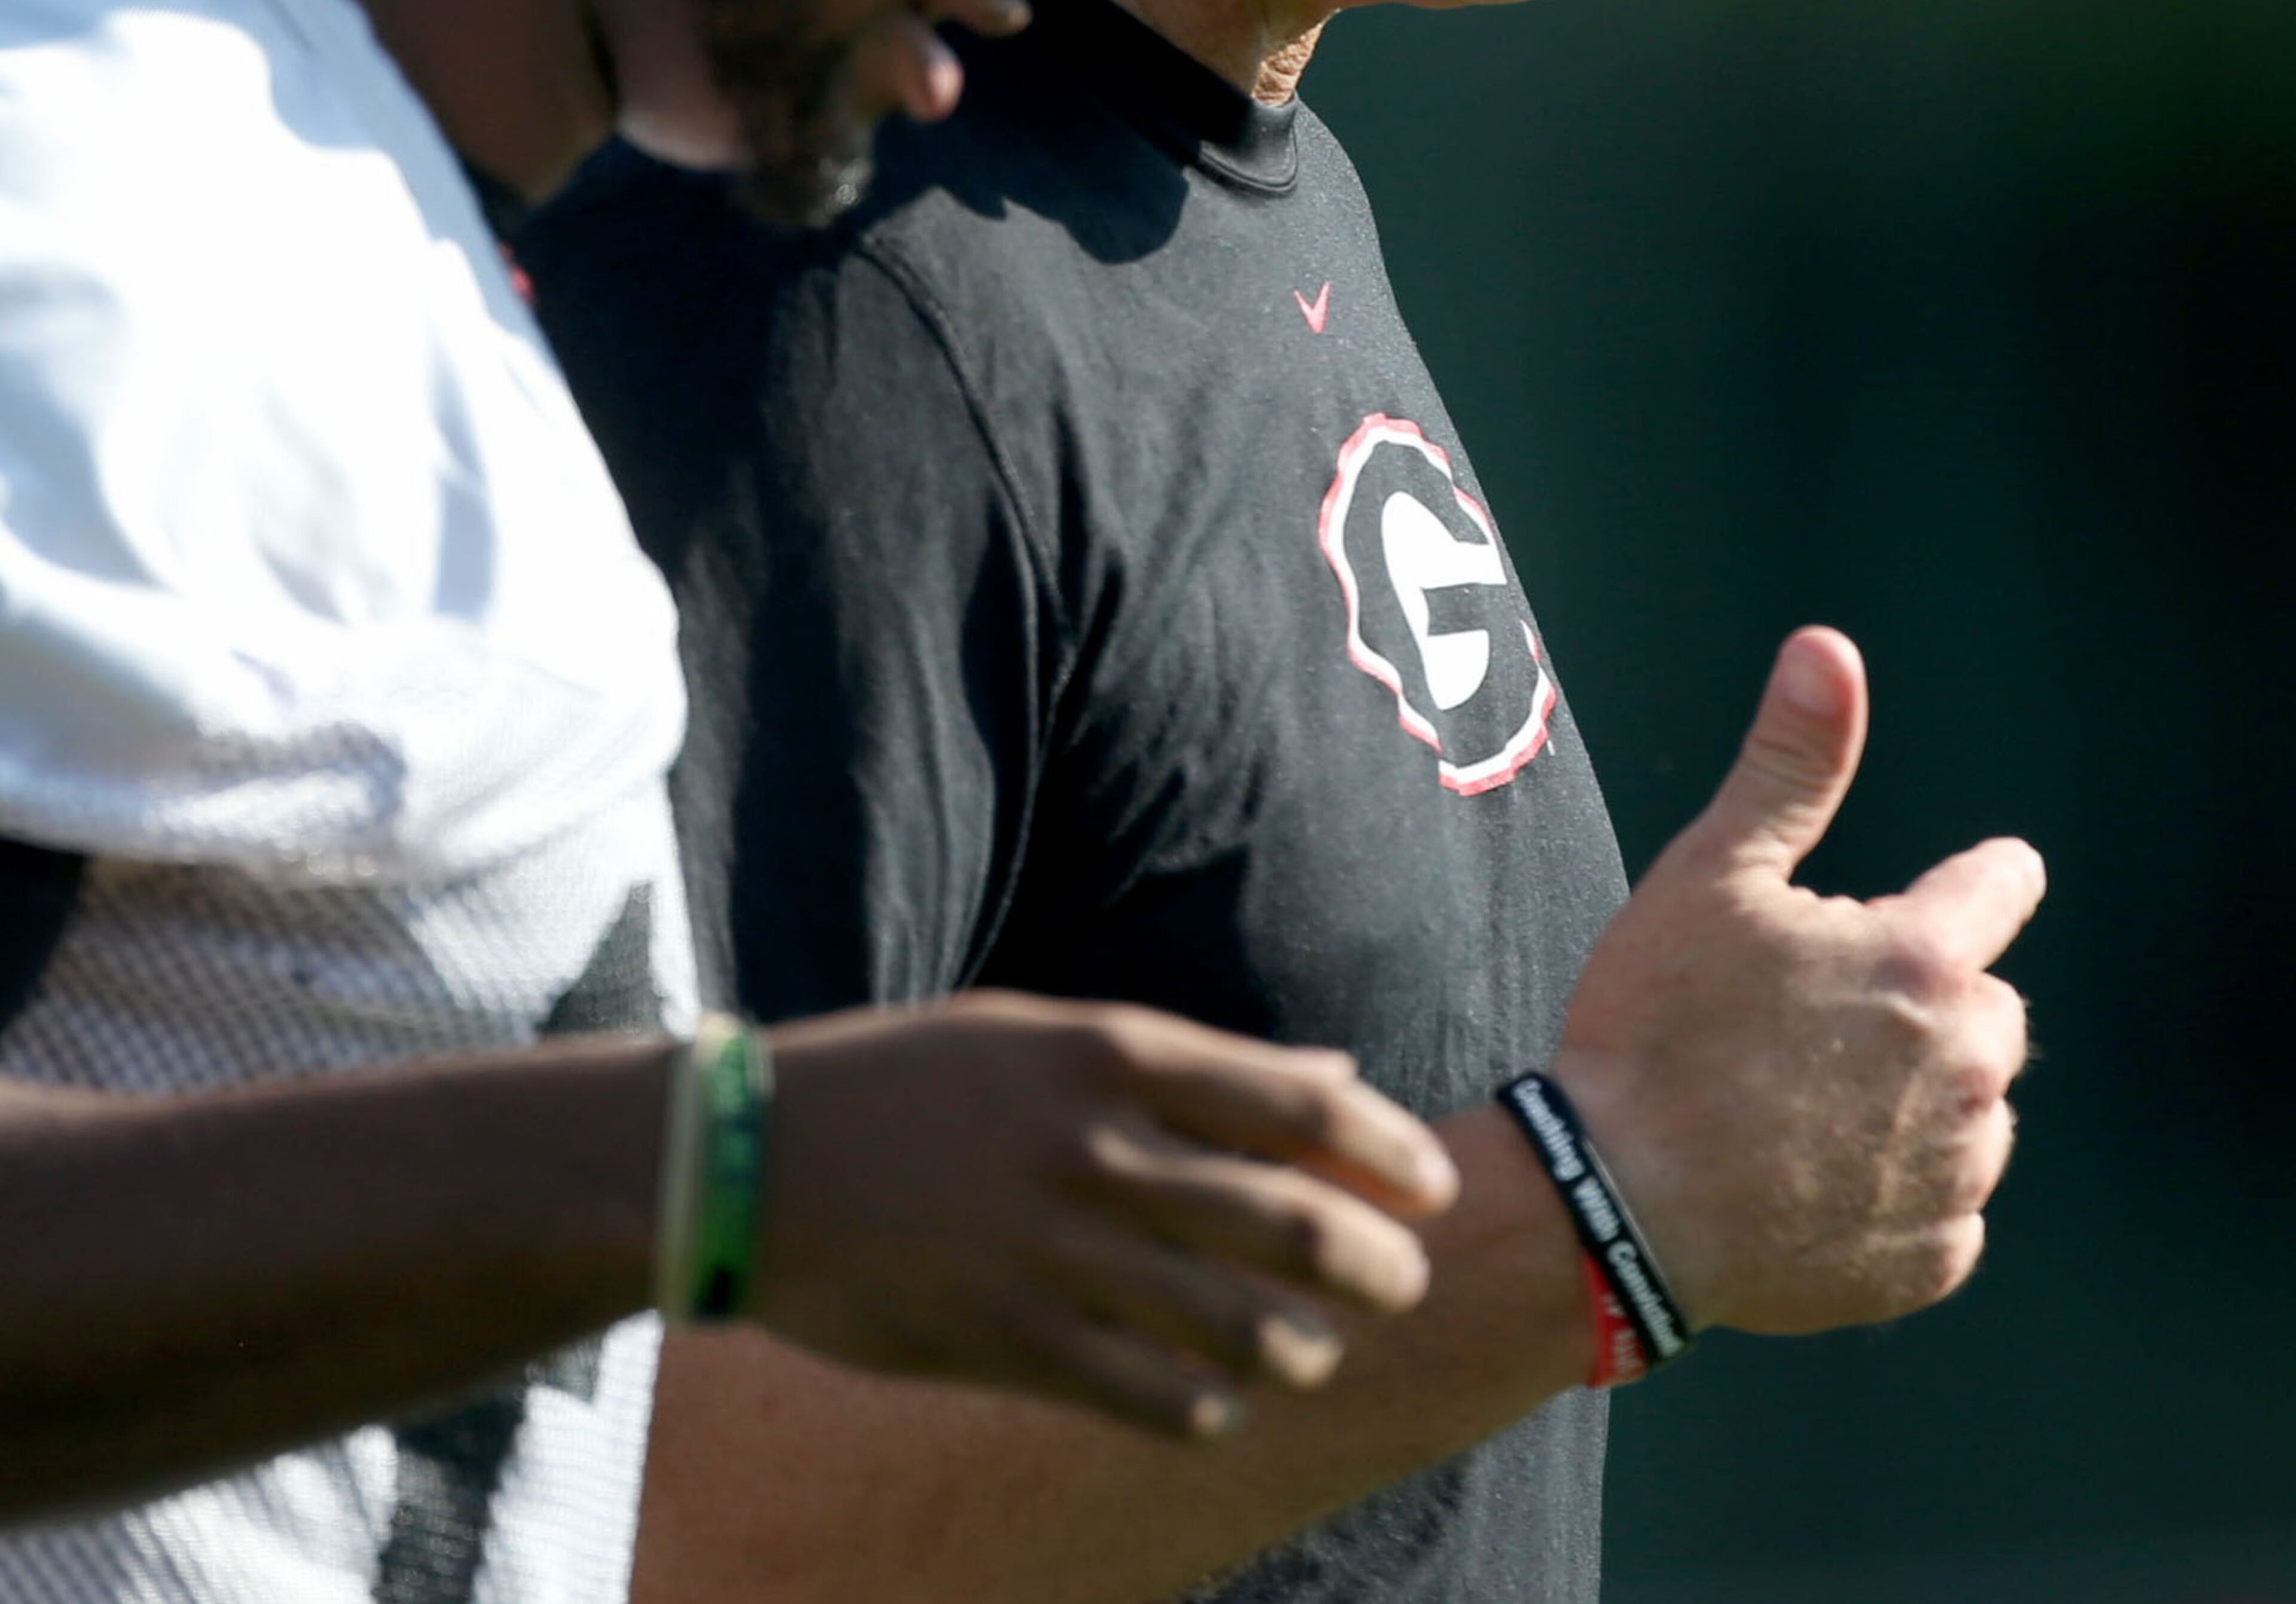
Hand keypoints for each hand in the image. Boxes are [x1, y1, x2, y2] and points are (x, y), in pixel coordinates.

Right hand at [752, 992, 1458, 1438]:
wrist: (751, 1158)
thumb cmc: (913, 1082)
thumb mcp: (1047, 1034)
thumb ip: (1196, 1062)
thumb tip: (1335, 1077)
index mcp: (1108, 1053)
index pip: (1299, 1106)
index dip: (1388, 1152)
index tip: (1435, 1184)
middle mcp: (1095, 1148)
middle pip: (1292, 1222)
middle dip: (1376, 1264)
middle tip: (1404, 1283)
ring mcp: (1052, 1249)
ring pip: (1238, 1325)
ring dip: (1303, 1348)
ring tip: (1316, 1351)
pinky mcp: (1008, 1340)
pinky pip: (1152, 1393)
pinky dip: (1208, 1404)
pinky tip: (1219, 1399)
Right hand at [1548, 626, 2041, 1335]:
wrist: (1611, 1206)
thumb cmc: (1656, 1025)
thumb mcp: (1714, 873)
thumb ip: (1791, 763)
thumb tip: (1828, 648)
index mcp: (1925, 961)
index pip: (2003, 885)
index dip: (1973, 879)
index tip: (1956, 888)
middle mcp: (1968, 1069)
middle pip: (1984, 1005)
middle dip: (1921, 998)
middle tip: (1811, 1016)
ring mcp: (1956, 1173)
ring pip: (1970, 1107)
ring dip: (1915, 1094)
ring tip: (1803, 1098)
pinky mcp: (1933, 1258)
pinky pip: (1943, 1204)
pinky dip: (1894, 1186)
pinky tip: (1810, 1173)